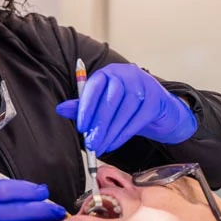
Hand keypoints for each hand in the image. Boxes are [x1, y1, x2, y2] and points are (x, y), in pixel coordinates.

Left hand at [56, 63, 196, 153]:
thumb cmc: (126, 107)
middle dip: (99, 124)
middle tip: (91, 144)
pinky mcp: (155, 99)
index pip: (94, 86)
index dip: (86, 107)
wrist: (159, 110)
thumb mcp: (103, 105)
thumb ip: (83, 106)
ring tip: (101, 147)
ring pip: (125, 110)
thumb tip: (60, 109)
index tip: (81, 127)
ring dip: (111, 132)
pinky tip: (114, 143)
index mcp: (109, 72)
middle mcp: (126, 74)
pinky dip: (124, 134)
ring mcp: (143, 84)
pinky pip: (138, 118)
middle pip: (110, 99)